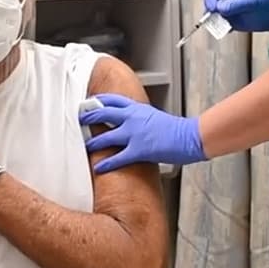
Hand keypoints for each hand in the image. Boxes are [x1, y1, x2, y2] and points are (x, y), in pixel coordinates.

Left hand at [78, 94, 205, 172]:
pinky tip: (98, 167)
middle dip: (88, 116)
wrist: (189, 136)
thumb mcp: (153, 116)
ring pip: (105, 137)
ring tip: (85, 146)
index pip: (112, 100)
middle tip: (79, 120)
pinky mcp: (139, 150)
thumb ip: (139, 117)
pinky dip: (106, 163)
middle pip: (102, 113)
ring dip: (93, 142)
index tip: (87, 103)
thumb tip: (129, 122)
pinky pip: (117, 157)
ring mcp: (135, 134)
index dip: (97, 101)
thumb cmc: (175, 129)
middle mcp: (133, 118)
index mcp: (137, 108)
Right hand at [204, 0, 268, 31]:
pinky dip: (220, 28)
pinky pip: (217, 25)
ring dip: (214, 21)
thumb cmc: (261, 1)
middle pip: (208, 3)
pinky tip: (230, 28)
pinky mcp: (225, 20)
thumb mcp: (248, 0)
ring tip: (226, 24)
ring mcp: (222, 9)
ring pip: (210, 16)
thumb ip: (233, 4)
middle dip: (211, 12)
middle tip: (219, 18)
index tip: (213, 9)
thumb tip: (219, 9)